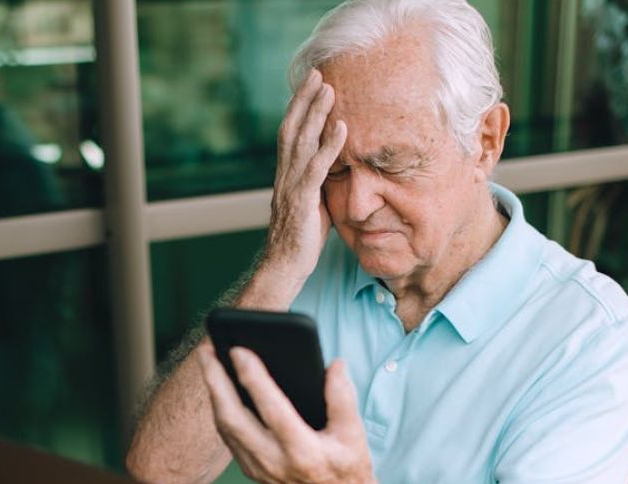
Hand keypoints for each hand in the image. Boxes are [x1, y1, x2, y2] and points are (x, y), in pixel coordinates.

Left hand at [196, 343, 379, 483]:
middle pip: (233, 418)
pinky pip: (228, 437)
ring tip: (208, 362)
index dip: (253, 377)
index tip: (240, 350)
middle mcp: (274, 463)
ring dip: (213, 393)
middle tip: (206, 351)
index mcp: (303, 453)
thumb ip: (343, 397)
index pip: (271, 408)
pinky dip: (220, 410)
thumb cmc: (348, 470)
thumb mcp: (354, 434)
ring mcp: (258, 469)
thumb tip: (334, 365)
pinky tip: (218, 388)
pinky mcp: (251, 471)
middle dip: (215, 381)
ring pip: (225, 428)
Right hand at [264, 69, 347, 282]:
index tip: (311, 84)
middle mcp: (284, 175)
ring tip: (330, 90)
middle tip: (317, 73)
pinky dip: (329, 146)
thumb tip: (333, 167)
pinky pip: (316, 168)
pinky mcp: (302, 201)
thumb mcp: (311, 203)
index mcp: (285, 174)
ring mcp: (291, 186)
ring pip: (301, 142)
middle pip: (291, 128)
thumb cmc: (300, 238)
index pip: (289, 133)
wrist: (284, 266)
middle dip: (304, 99)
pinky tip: (342, 129)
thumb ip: (317, 181)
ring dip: (316, 114)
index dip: (299, 107)